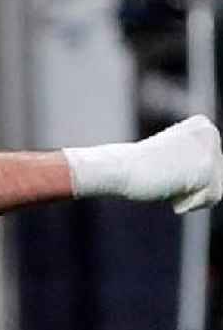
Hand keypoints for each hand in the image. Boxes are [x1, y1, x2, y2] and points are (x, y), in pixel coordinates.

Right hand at [66, 115, 222, 213]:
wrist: (116, 168)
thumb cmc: (135, 167)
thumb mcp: (171, 158)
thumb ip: (192, 162)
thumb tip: (207, 179)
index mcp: (202, 126)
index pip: (213, 166)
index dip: (187, 176)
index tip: (163, 167)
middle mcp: (210, 133)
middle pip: (217, 176)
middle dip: (190, 185)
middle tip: (162, 174)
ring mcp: (210, 150)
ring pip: (216, 188)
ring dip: (189, 194)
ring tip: (166, 181)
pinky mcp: (207, 169)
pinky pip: (212, 198)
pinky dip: (190, 202)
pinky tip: (169, 187)